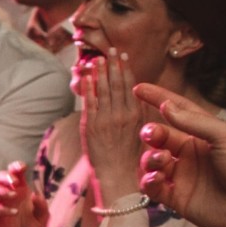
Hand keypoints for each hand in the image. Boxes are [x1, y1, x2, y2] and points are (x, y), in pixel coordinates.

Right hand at [0, 161, 48, 226]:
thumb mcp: (44, 218)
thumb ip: (42, 206)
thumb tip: (34, 195)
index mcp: (20, 192)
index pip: (15, 175)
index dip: (15, 167)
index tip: (22, 167)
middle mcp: (7, 197)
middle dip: (4, 176)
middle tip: (14, 182)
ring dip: (2, 190)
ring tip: (14, 197)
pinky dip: (3, 209)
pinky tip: (14, 213)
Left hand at [79, 48, 143, 202]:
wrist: (118, 177)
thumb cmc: (130, 159)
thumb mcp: (140, 134)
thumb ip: (135, 115)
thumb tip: (132, 98)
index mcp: (137, 115)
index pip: (131, 87)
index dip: (126, 70)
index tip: (123, 57)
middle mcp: (122, 114)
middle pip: (117, 83)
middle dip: (113, 64)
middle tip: (110, 49)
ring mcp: (106, 119)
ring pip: (103, 89)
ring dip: (99, 71)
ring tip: (97, 57)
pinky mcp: (91, 126)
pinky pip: (89, 100)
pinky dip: (87, 85)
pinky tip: (85, 73)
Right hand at [134, 82, 225, 226]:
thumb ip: (194, 121)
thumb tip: (167, 105)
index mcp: (204, 135)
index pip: (178, 112)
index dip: (159, 99)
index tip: (139, 88)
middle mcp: (190, 153)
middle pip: (160, 137)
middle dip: (152, 133)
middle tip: (151, 134)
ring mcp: (182, 175)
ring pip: (152, 161)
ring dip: (150, 158)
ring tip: (161, 161)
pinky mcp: (176, 197)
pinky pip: (151, 187)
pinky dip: (148, 181)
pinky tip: (156, 179)